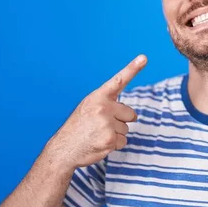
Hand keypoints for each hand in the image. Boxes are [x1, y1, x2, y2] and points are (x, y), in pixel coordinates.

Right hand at [44, 54, 147, 168]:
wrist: (63, 149)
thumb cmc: (78, 127)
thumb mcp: (88, 108)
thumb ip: (107, 105)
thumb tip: (132, 115)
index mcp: (97, 97)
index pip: (118, 81)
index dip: (132, 69)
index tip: (144, 58)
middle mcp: (103, 107)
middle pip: (130, 114)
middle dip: (121, 121)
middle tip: (102, 126)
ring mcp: (106, 124)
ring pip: (126, 129)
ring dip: (116, 134)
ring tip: (97, 135)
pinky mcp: (109, 139)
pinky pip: (123, 141)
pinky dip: (114, 145)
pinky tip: (99, 143)